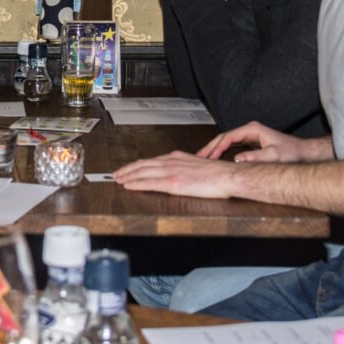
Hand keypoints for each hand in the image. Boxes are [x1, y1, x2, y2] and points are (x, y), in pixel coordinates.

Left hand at [112, 150, 236, 197]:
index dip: (136, 165)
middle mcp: (171, 162)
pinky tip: (129, 185)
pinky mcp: (174, 183)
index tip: (127, 169)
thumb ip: (183, 168)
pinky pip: (150, 183)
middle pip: (142, 165)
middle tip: (115, 174)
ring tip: (117, 180)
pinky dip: (136, 183)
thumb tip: (176, 174)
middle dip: (126, 170)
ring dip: (127, 176)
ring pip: (142, 172)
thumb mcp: (196, 165)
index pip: (150, 161)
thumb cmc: (218, 174)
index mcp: (177, 157)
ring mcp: (172, 172)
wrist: (228, 176)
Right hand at [197, 121, 324, 162]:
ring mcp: (249, 136)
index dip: (216, 148)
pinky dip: (222, 152)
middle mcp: (249, 131)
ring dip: (214, 150)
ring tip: (203, 159)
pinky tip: (216, 159)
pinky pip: (231, 146)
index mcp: (252, 129)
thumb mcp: (273, 155)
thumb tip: (237, 160)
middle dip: (210, 147)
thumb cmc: (292, 152)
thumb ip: (255, 157)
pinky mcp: (250, 143)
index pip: (228, 137)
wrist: (303, 153)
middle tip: (198, 157)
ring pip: (226, 142)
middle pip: (223, 138)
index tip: (209, 157)